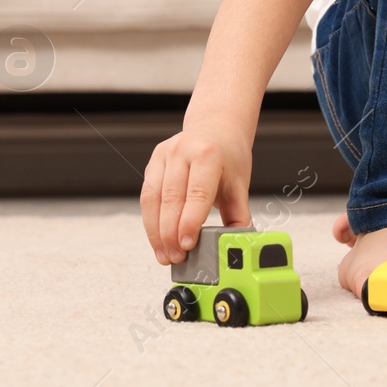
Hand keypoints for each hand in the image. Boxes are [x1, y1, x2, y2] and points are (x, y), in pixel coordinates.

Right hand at [141, 124, 253, 265]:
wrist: (216, 128)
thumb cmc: (228, 156)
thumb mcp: (239, 183)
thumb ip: (238, 216)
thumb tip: (238, 245)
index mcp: (208, 154)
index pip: (197, 193)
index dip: (190, 222)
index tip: (187, 245)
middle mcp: (183, 151)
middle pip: (171, 198)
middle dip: (171, 233)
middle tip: (176, 257)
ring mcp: (164, 154)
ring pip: (153, 199)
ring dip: (156, 232)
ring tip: (165, 255)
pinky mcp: (153, 162)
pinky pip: (147, 196)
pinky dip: (150, 221)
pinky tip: (158, 239)